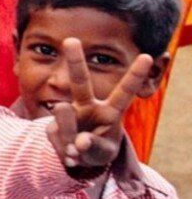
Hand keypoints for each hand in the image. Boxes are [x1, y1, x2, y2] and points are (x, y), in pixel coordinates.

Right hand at [45, 37, 152, 169]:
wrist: (74, 158)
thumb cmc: (96, 150)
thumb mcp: (102, 153)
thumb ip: (94, 147)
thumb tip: (77, 141)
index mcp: (109, 111)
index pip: (124, 91)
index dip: (135, 74)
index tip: (146, 56)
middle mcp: (88, 106)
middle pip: (80, 81)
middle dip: (75, 60)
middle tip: (70, 40)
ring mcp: (68, 114)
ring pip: (63, 114)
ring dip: (69, 135)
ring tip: (75, 150)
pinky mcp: (51, 126)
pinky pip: (55, 136)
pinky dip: (63, 151)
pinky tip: (68, 152)